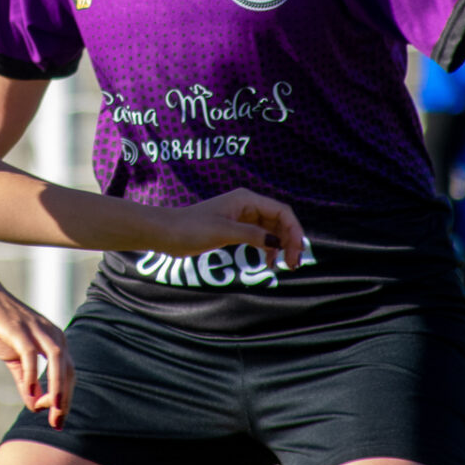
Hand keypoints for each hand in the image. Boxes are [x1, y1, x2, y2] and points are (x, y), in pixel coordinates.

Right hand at [0, 279, 73, 427]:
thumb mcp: (15, 357)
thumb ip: (25, 380)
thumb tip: (34, 405)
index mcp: (54, 339)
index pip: (68, 373)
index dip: (66, 398)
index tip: (55, 419)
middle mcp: (51, 333)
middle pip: (68, 369)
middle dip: (65, 398)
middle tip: (57, 423)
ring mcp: (36, 329)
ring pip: (57, 361)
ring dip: (57, 388)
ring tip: (52, 410)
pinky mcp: (19, 329)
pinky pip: (32, 354)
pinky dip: (33, 375)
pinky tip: (30, 393)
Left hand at [149, 190, 306, 268]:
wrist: (167, 232)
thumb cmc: (191, 228)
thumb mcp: (224, 232)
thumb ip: (252, 235)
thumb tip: (276, 243)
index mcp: (247, 199)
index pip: (282, 211)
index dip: (294, 230)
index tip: (296, 252)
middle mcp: (247, 205)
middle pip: (280, 220)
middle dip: (290, 240)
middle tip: (293, 264)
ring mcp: (242, 217)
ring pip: (272, 229)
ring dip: (281, 246)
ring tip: (285, 266)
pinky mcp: (235, 229)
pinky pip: (260, 236)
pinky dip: (268, 248)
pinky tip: (269, 262)